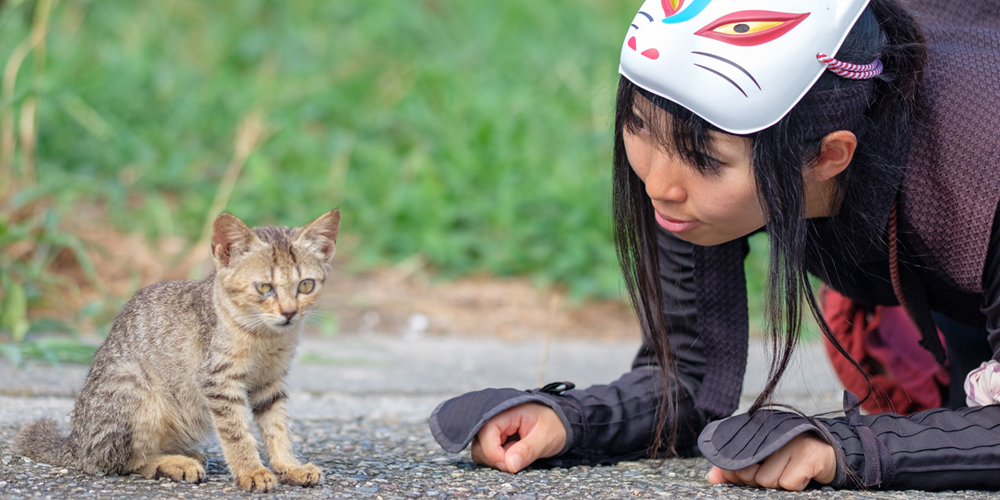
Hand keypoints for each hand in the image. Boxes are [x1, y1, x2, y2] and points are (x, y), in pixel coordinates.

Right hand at [470, 402, 566, 472]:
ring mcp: (494, 427)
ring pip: (480, 449)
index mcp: (506, 410)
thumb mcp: (545, 438)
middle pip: (479, 442)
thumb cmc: (555, 425)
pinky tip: (513, 455)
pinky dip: (498, 459)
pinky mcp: (495, 437)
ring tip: (516, 455)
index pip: (486, 432)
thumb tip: (510, 465)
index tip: (510, 466)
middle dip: (494, 458)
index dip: (494, 453)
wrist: (562, 423)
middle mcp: (495, 416)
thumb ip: (527, 450)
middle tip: (515, 462)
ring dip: (496, 459)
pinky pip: (487, 452)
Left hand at [706, 433, 835, 490]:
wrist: (829, 451)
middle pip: (748, 472)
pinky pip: (788, 483)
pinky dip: (795, 484)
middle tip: (775, 471)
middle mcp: (772, 430)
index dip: (733, 471)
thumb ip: (734, 468)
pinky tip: (803, 475)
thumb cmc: (789, 457)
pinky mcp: (810, 456)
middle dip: (757, 479)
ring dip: (779, 483)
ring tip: (790, 471)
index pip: (731, 455)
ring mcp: (792, 442)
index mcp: (756, 428)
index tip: (741, 475)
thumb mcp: (761, 460)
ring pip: (767, 480)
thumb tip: (712, 478)